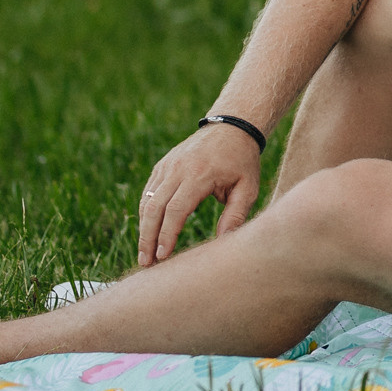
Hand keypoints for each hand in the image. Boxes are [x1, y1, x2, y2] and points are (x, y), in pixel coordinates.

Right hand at [136, 122, 262, 266]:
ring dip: (143, 229)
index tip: (162, 256)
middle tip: (146, 263)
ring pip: (147, 201)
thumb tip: (223, 242)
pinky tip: (147, 231)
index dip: (166, 235)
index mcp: (200, 174)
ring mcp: (167, 166)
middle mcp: (178, 169)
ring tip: (144, 253)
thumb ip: (236, 214)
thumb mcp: (248, 187)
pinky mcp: (162, 166)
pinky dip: (145, 213)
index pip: (176, 209)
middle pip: (154, 208)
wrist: (231, 127)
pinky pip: (148, 192)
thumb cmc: (242, 161)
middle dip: (147, 238)